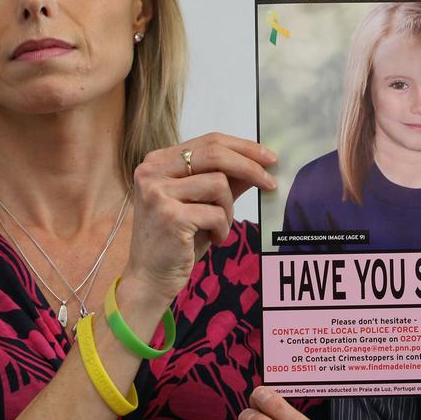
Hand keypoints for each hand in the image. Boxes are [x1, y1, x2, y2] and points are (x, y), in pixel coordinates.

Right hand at [125, 133, 276, 302]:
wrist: (149, 277)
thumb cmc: (177, 239)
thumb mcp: (202, 203)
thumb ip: (225, 180)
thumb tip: (259, 162)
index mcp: (158, 161)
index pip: (209, 141)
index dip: (244, 147)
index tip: (269, 158)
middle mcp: (152, 171)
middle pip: (215, 154)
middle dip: (250, 167)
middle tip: (271, 183)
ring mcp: (157, 192)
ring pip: (218, 184)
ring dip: (228, 209)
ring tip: (219, 226)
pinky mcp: (169, 216)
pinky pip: (216, 213)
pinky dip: (223, 228)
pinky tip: (213, 239)